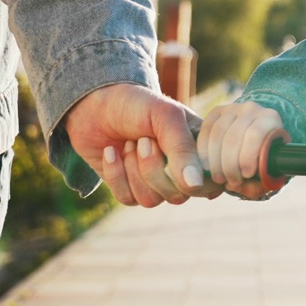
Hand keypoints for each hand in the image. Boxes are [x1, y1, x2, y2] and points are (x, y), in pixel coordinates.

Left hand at [64, 83, 220, 205]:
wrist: (96, 105)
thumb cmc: (138, 105)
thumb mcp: (166, 117)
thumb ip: (183, 150)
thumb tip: (195, 185)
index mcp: (199, 151)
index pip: (208, 182)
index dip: (188, 173)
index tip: (165, 144)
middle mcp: (181, 171)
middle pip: (178, 195)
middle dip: (153, 167)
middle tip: (143, 139)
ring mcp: (156, 183)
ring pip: (151, 200)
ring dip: (134, 170)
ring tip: (129, 143)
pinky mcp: (129, 189)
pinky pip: (127, 198)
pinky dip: (116, 174)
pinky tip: (111, 152)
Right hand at [198, 101, 289, 199]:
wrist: (253, 141)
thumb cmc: (261, 159)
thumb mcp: (266, 172)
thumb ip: (259, 183)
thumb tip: (238, 186)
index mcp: (270, 119)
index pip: (256, 134)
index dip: (248, 156)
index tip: (246, 174)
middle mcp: (252, 109)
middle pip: (234, 136)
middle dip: (229, 164)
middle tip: (230, 181)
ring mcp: (233, 108)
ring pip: (218, 133)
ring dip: (215, 161)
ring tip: (219, 178)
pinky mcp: (216, 112)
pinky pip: (206, 129)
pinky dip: (204, 151)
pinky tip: (208, 165)